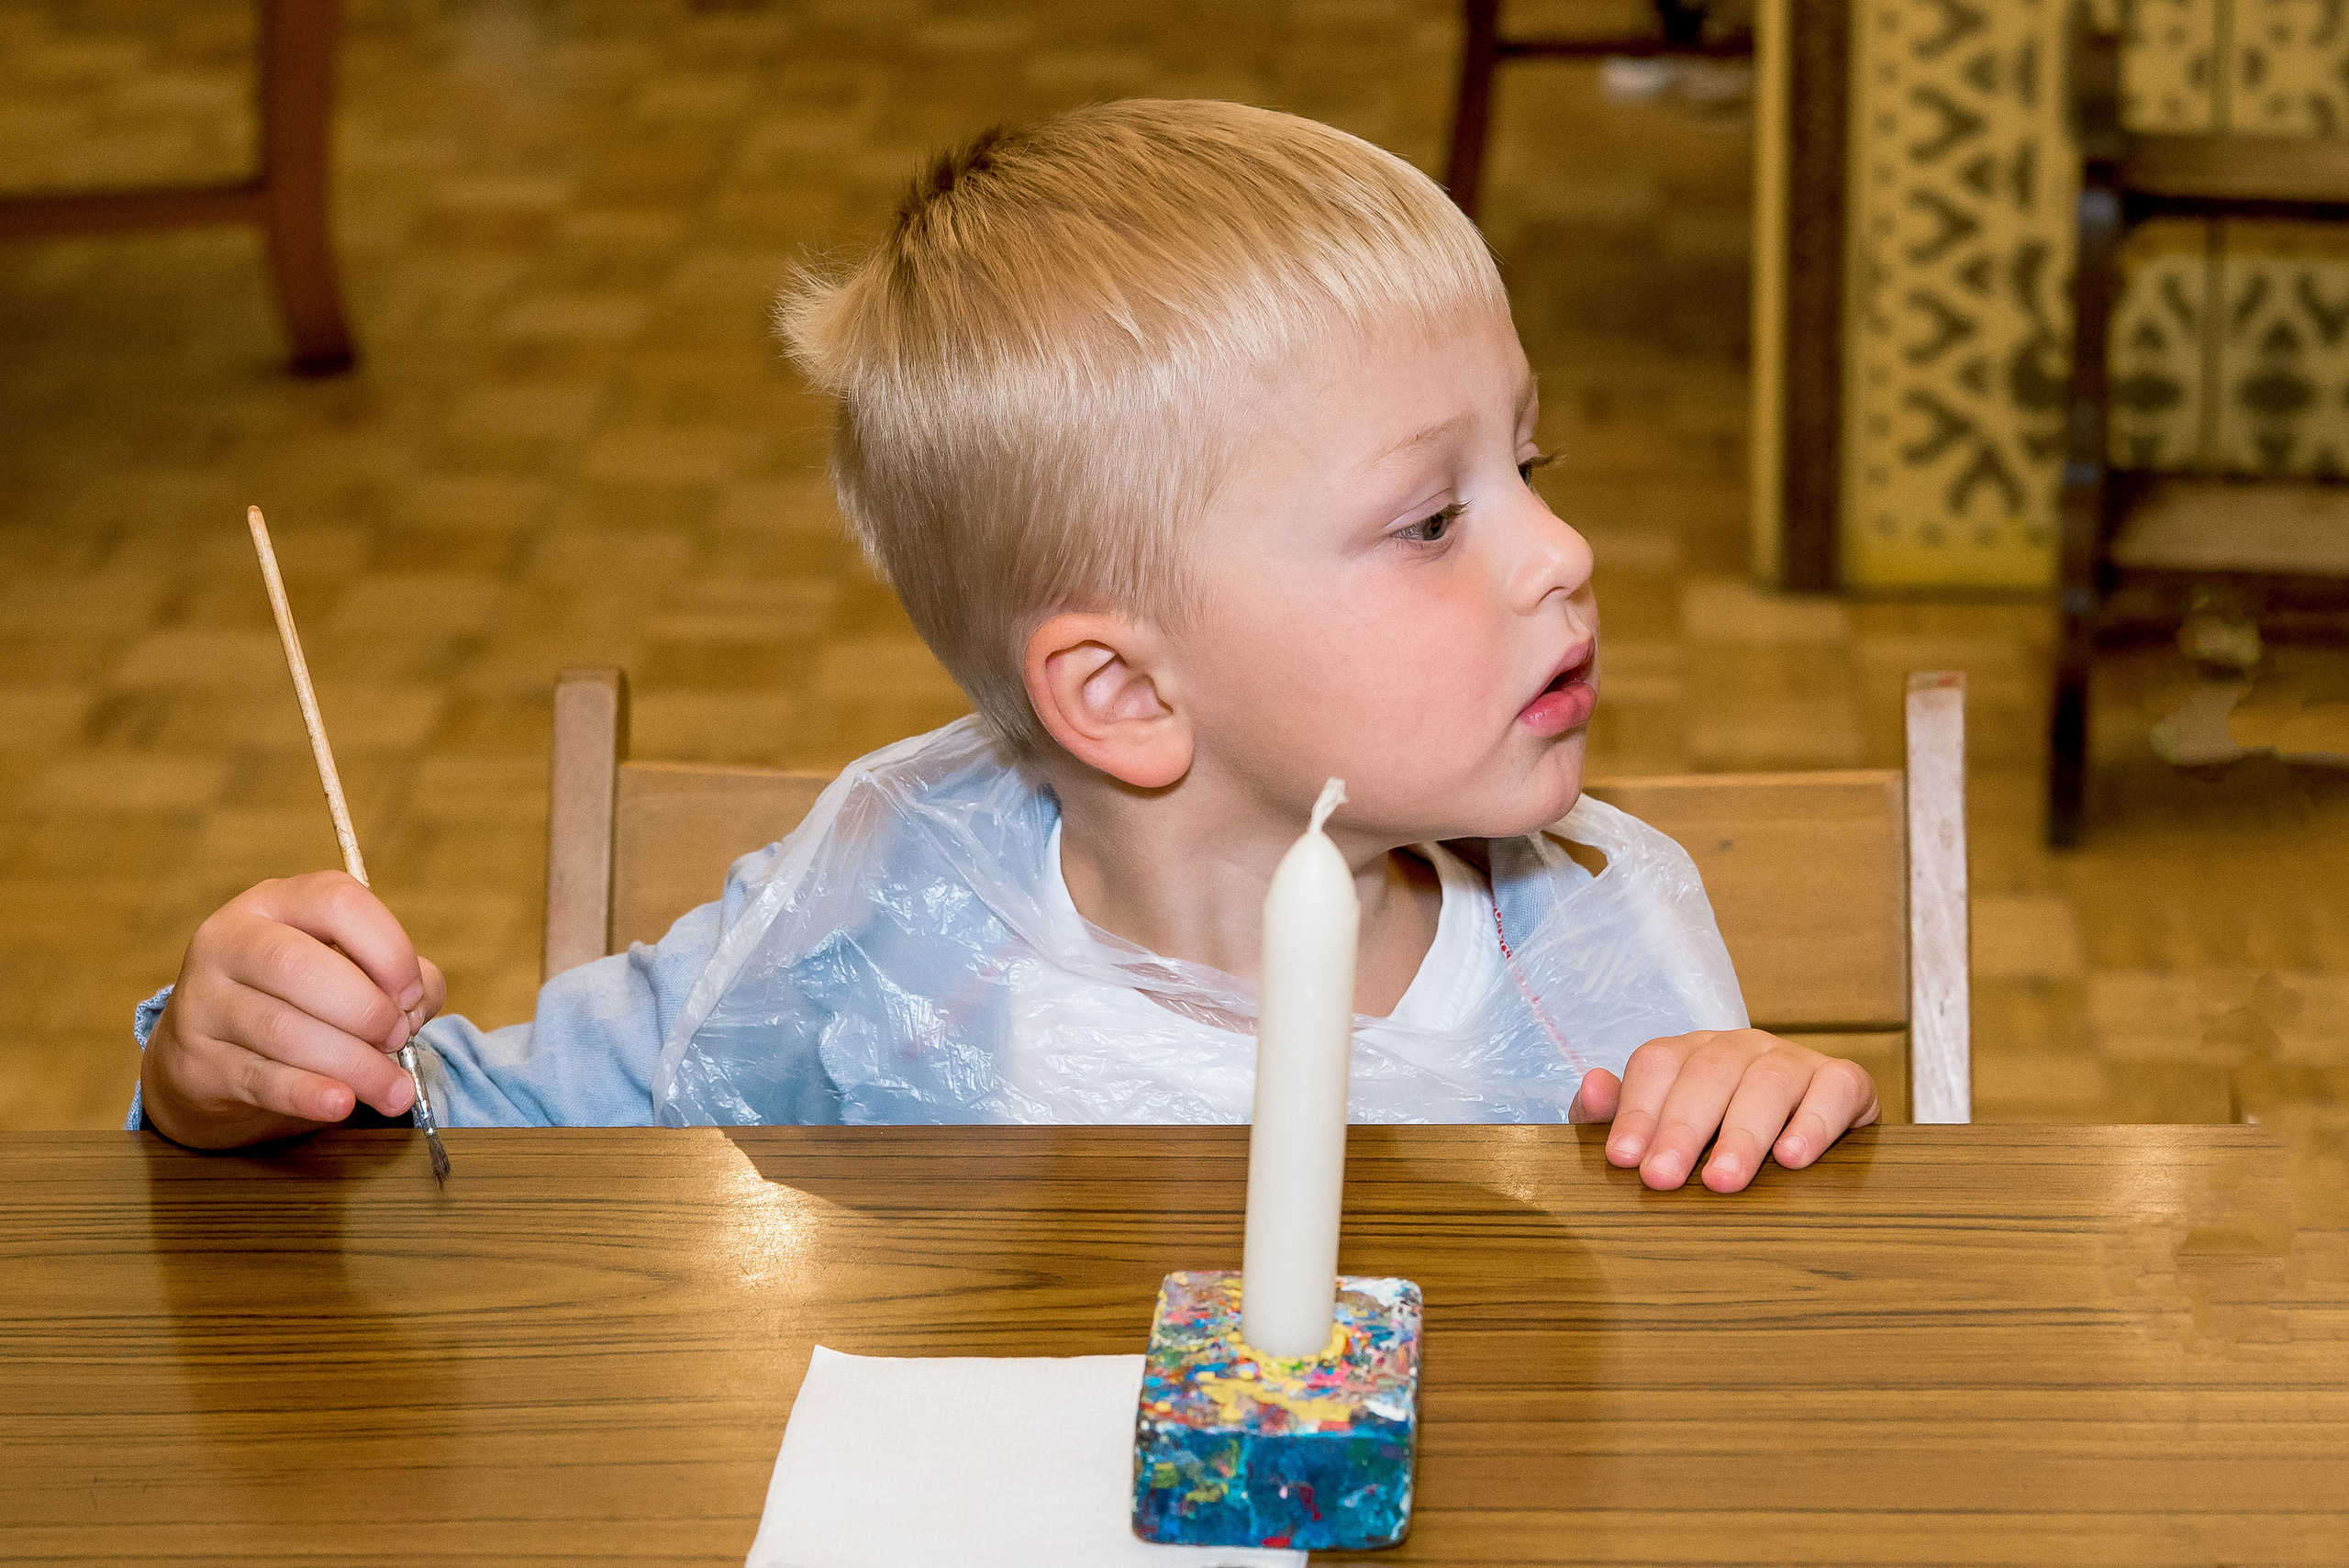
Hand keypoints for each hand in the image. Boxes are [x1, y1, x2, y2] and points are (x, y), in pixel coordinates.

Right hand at [141, 872, 445, 1149]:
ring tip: (393, 1091)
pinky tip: (342, 1103)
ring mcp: (203, 999)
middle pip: (299, 966)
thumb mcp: (349, 969)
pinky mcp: (196, 1061)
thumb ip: (402, 979)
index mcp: (278, 902)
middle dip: (365, 1011)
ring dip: (352, 1064)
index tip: (411, 995)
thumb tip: (414, 1008)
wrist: (208, 1050)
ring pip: (282, 1029)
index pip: (337, 902)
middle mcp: (231, 940)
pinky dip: (307, 1093)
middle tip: (397, 1041)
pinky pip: (258, 1078)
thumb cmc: (300, 999)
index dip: (388, 949)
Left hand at [1568, 1029, 1878, 1192]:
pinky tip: (1793, 1158)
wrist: (1812, 1139)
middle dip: (1682, 1128)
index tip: (1623, 1160)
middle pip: (1708, 1073)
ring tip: (1724, 1180)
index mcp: (1691, 1053)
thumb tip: (1593, 1086)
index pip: (1657, 1065)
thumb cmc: (1719, 1140)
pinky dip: (1815, 1122)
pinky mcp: (1846, 1080)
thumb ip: (1619, 1115)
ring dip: (1742, 1133)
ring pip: (1768, 1081)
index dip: (1637, 1110)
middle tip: (1663, 1179)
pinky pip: (1835, 1088)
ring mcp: (1794, 1060)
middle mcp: (1741, 1047)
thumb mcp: (1665, 1131)